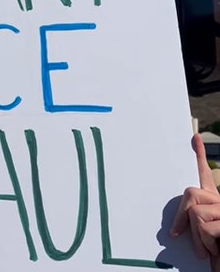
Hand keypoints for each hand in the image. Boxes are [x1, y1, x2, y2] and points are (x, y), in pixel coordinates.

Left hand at [171, 134, 219, 268]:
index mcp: (213, 202)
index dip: (199, 155)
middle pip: (189, 194)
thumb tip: (173, 228)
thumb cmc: (214, 251)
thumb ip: (189, 222)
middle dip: (182, 217)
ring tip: (209, 247)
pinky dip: (205, 245)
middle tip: (184, 237)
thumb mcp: (199, 235)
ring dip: (197, 237)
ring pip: (195, 213)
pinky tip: (215, 250)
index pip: (203, 175)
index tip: (193, 137)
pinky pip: (205, 228)